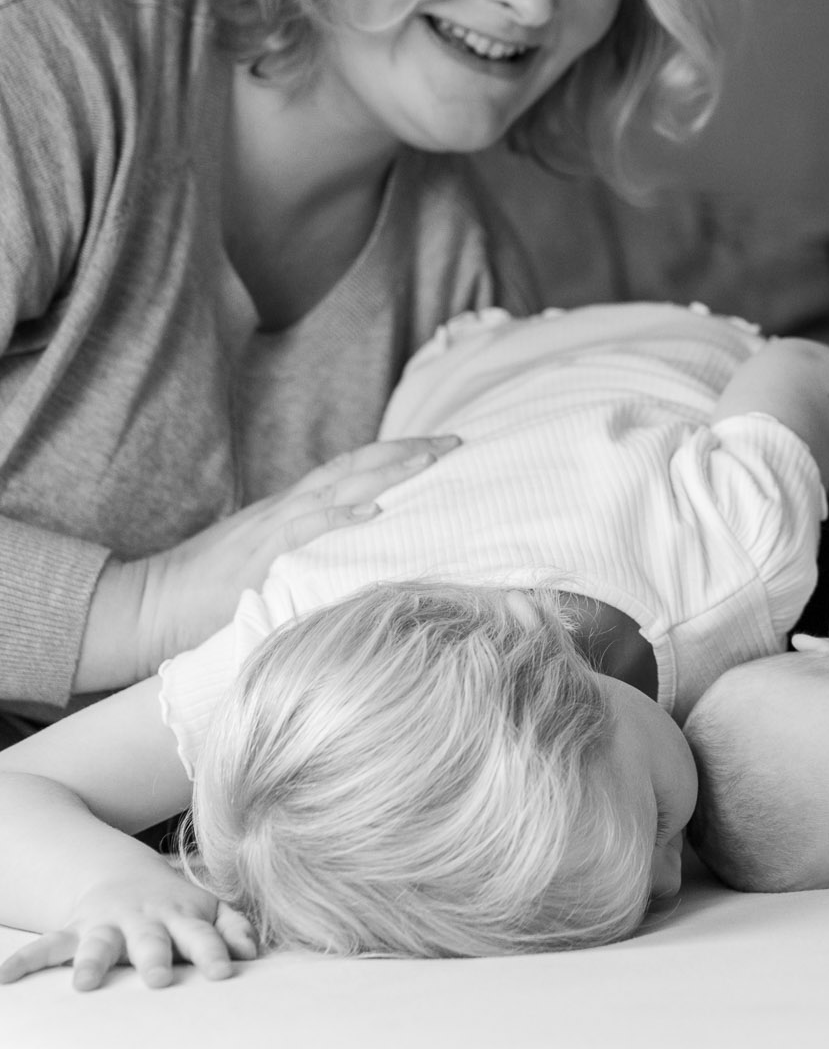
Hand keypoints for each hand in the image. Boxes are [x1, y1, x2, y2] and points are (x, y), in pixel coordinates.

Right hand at [0, 869, 258, 991]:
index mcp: (181, 917)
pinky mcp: (74, 931)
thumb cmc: (175, 904)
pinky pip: (46, 945)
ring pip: (99, 943)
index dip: (213, 952)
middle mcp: (144, 920)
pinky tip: (5, 978)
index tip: (223, 972)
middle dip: (155, 958)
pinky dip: (24, 961)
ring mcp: (107, 924)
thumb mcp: (208, 908)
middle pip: (152, 940)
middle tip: (160, 979)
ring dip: (94, 962)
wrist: (121, 873)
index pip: (202, 936)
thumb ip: (233, 927)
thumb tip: (252, 952)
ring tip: (85, 983)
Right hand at [79, 435, 460, 690]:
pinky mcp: (261, 554)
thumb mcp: (273, 564)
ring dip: (387, 471)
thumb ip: (314, 554)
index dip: (398, 456)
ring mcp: (275, 528)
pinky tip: (375, 509)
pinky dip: (341, 516)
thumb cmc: (211, 594)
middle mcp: (289, 508)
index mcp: (293, 509)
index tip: (441, 447)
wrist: (150, 605)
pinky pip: (306, 528)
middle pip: (356, 467)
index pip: (353, 470)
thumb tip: (364, 557)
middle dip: (409, 452)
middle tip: (458, 442)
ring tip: (430, 459)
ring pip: (339, 486)